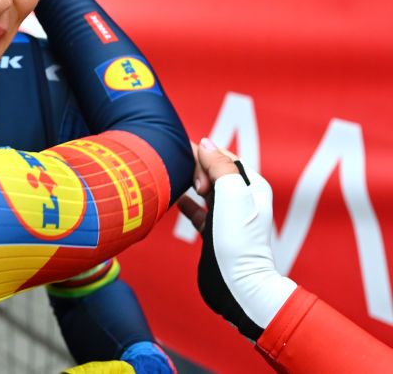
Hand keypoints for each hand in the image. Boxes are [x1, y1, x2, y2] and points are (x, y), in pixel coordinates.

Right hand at [178, 139, 296, 339]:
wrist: (239, 285)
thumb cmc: (239, 240)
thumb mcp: (232, 194)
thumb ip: (219, 165)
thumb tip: (206, 143)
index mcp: (252, 186)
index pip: (224, 156)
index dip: (204, 154)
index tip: (188, 162)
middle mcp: (242, 199)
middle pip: (214, 170)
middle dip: (197, 169)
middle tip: (194, 185)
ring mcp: (228, 216)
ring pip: (205, 189)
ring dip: (190, 182)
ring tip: (176, 181)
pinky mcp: (214, 232)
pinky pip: (198, 210)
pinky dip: (186, 202)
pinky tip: (176, 199)